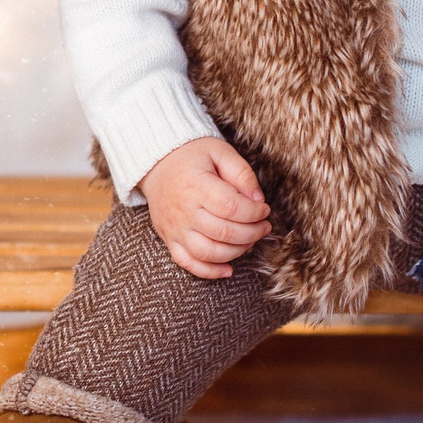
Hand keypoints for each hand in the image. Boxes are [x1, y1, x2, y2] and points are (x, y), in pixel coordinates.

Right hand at [138, 137, 270, 278]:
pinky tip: (228, 269)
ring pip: (209, 252)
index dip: (255, 213)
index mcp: (196, 185)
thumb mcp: (220, 152)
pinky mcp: (169, 239)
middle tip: (263, 226)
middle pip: (224, 232)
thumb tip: (258, 200)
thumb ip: (242, 173)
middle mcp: (183, 210)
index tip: (264, 209)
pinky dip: (209, 271)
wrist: (157, 164)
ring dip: (237, 251)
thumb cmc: (193, 157)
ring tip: (250, 240)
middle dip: (252, 233)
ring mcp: (175, 228)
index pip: (232, 207)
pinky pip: (188, 263)